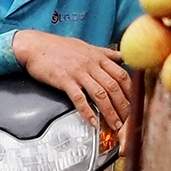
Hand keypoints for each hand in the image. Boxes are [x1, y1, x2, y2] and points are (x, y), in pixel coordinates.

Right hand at [13, 31, 133, 133]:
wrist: (35, 45)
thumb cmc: (59, 47)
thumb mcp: (86, 46)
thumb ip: (105, 53)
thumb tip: (121, 56)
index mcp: (99, 57)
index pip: (122, 75)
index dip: (131, 91)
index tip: (135, 104)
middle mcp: (91, 64)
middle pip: (114, 87)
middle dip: (123, 106)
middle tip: (128, 121)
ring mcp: (78, 72)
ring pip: (100, 94)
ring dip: (110, 112)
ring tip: (115, 125)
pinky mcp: (64, 80)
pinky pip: (79, 98)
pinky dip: (87, 112)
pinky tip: (92, 122)